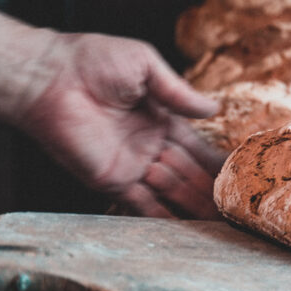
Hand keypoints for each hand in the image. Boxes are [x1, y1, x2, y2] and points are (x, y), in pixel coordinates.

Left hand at [16, 33, 225, 217]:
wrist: (49, 77)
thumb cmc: (93, 60)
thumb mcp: (144, 64)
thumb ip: (177, 92)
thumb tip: (213, 110)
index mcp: (159, 118)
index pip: (196, 145)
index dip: (217, 159)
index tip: (242, 172)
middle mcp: (149, 144)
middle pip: (188, 172)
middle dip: (212, 188)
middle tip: (241, 205)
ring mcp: (131, 164)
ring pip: (171, 190)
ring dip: (195, 205)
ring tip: (225, 221)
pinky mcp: (112, 179)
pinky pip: (141, 204)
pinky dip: (164, 218)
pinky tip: (188, 230)